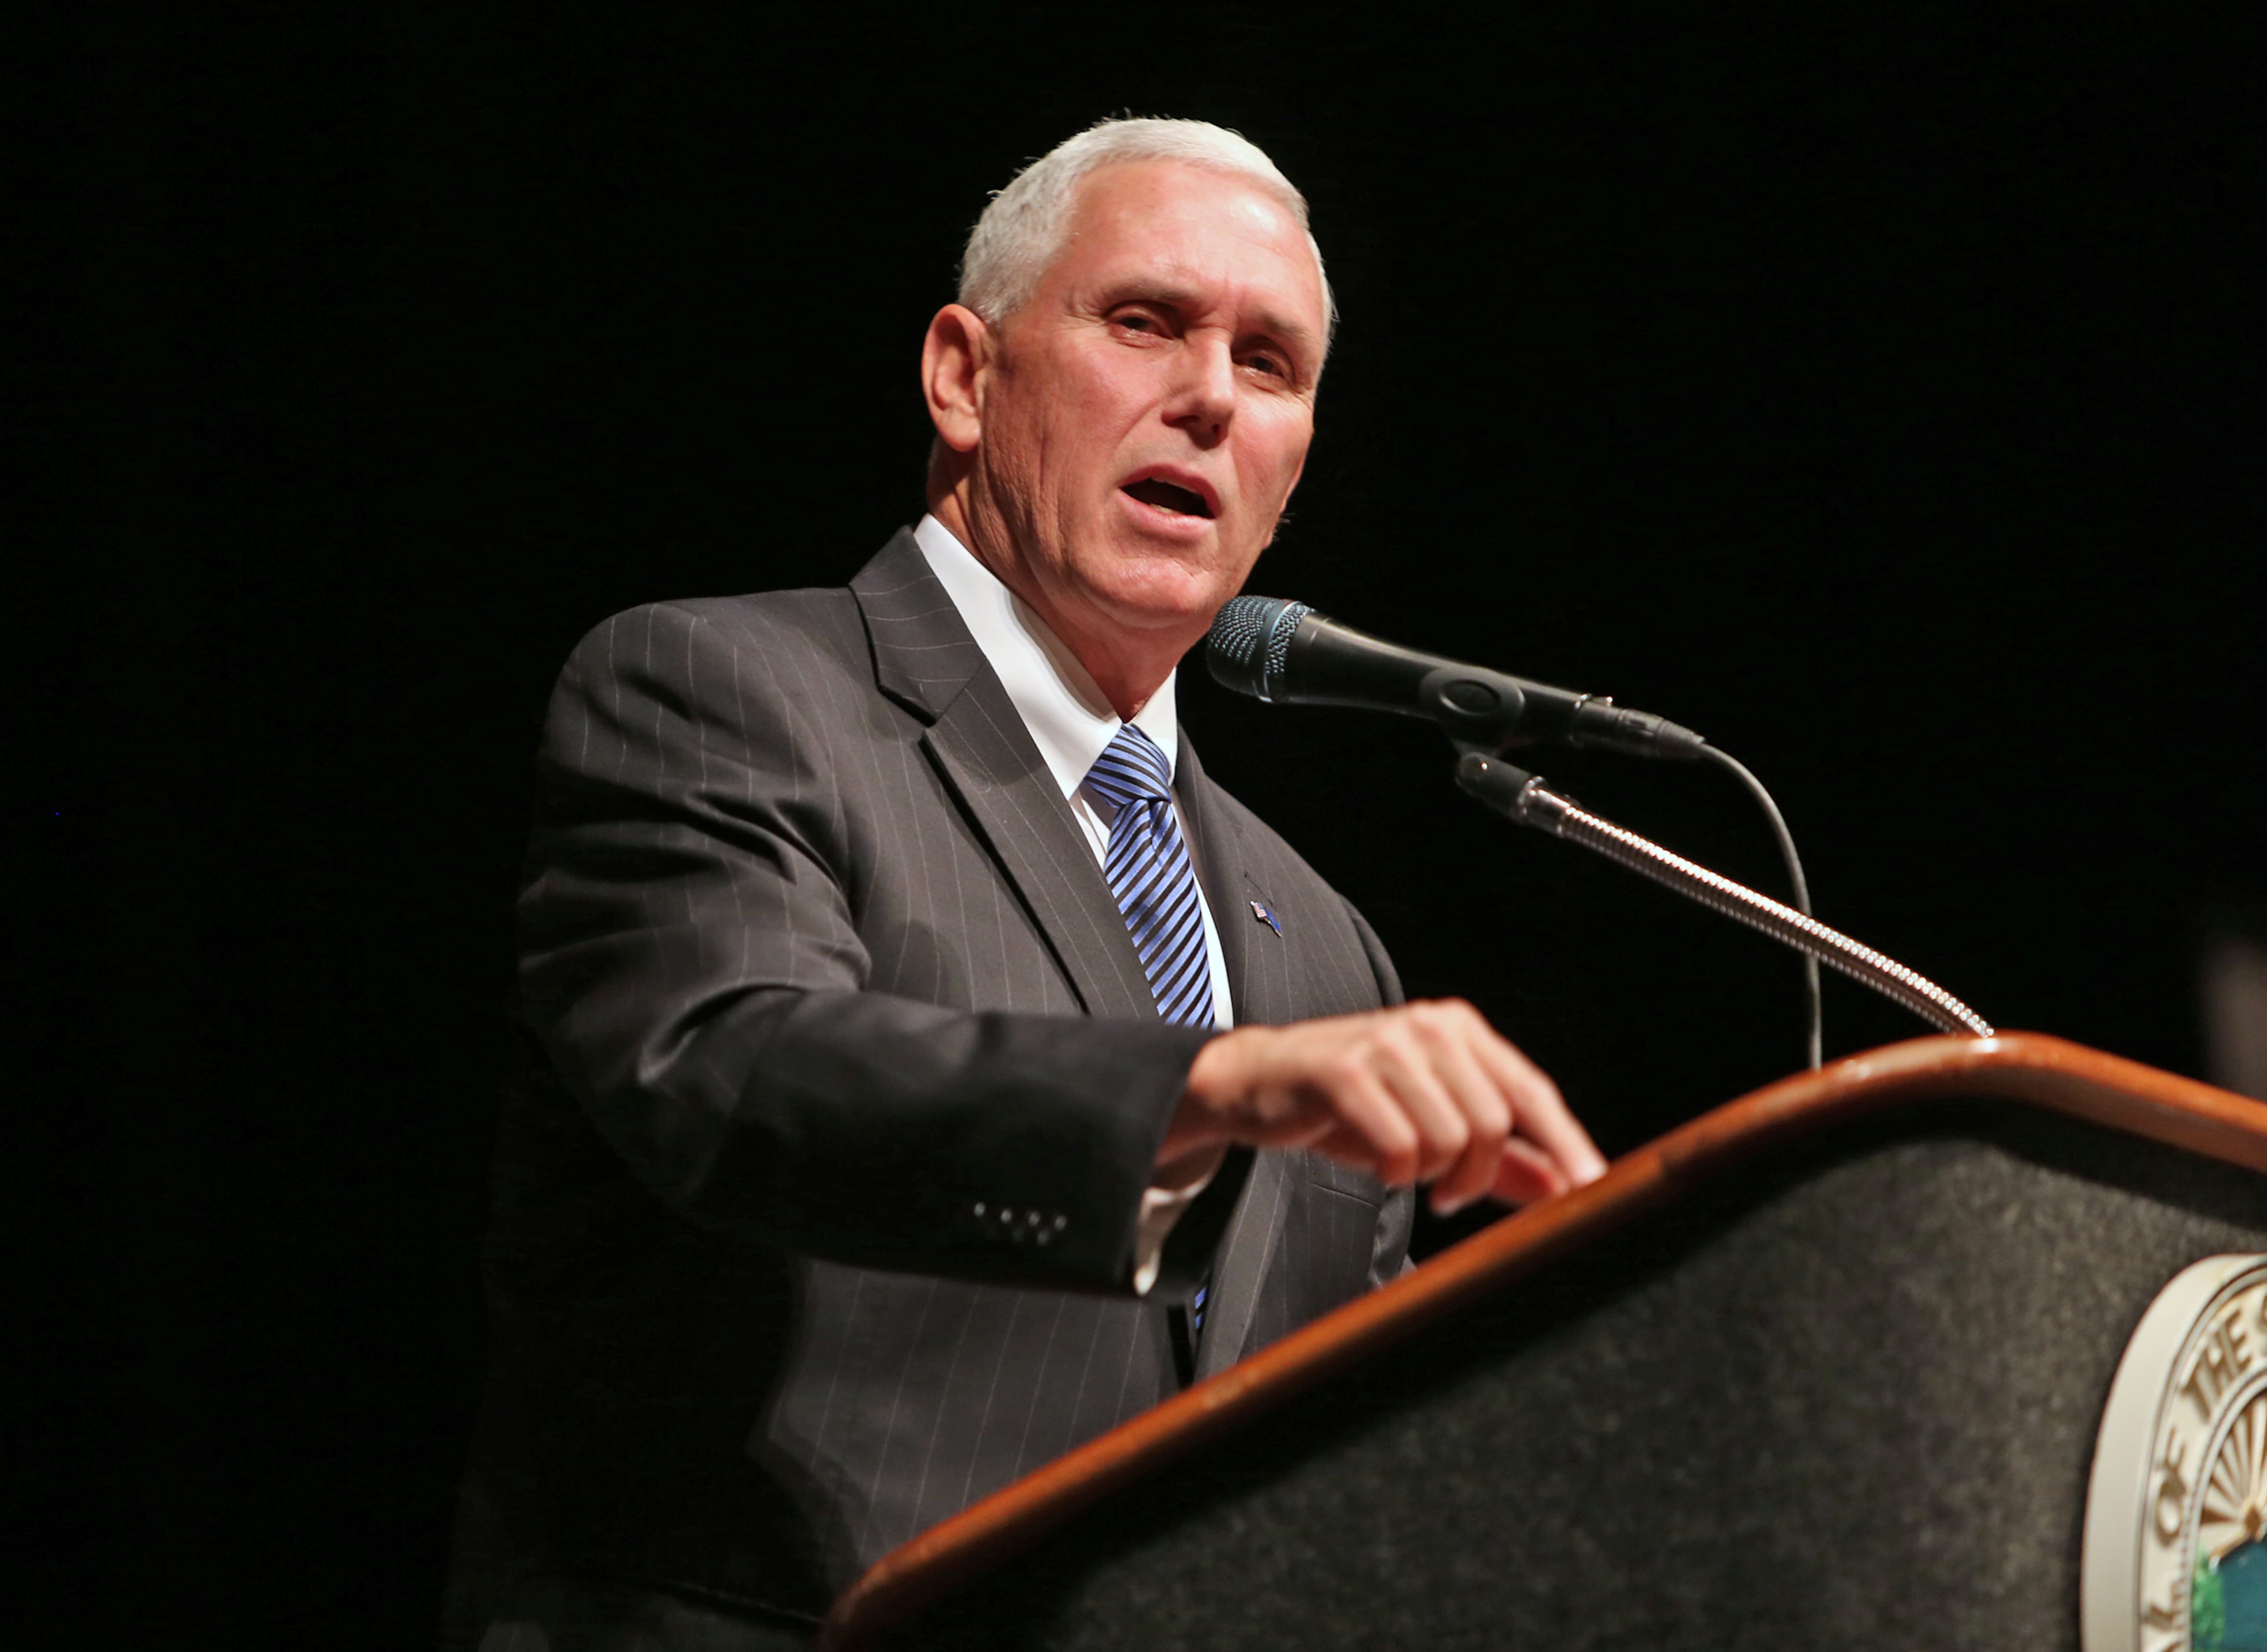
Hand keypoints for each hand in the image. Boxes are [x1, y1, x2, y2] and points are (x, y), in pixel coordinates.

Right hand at [1163, 1000, 1606, 1213]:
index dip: (1566, 1143)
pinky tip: (1378, 1165)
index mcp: (1460, 1030)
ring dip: (1430, 1174)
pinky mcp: (1344, 1071)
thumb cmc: (1347, 1104)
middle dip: (1476, 1177)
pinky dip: (1393, 1170)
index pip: (1531, 1090)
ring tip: (1405, 1170)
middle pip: (1494, 1123)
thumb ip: (1499, 1160)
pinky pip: (1399, 1143)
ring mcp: (1386, 1044)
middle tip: (1447, 1195)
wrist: (1256, 1082)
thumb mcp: (1430, 1128)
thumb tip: (1561, 1188)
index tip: (1593, 1189)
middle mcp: (1430, 1026)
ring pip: (1450, 1137)